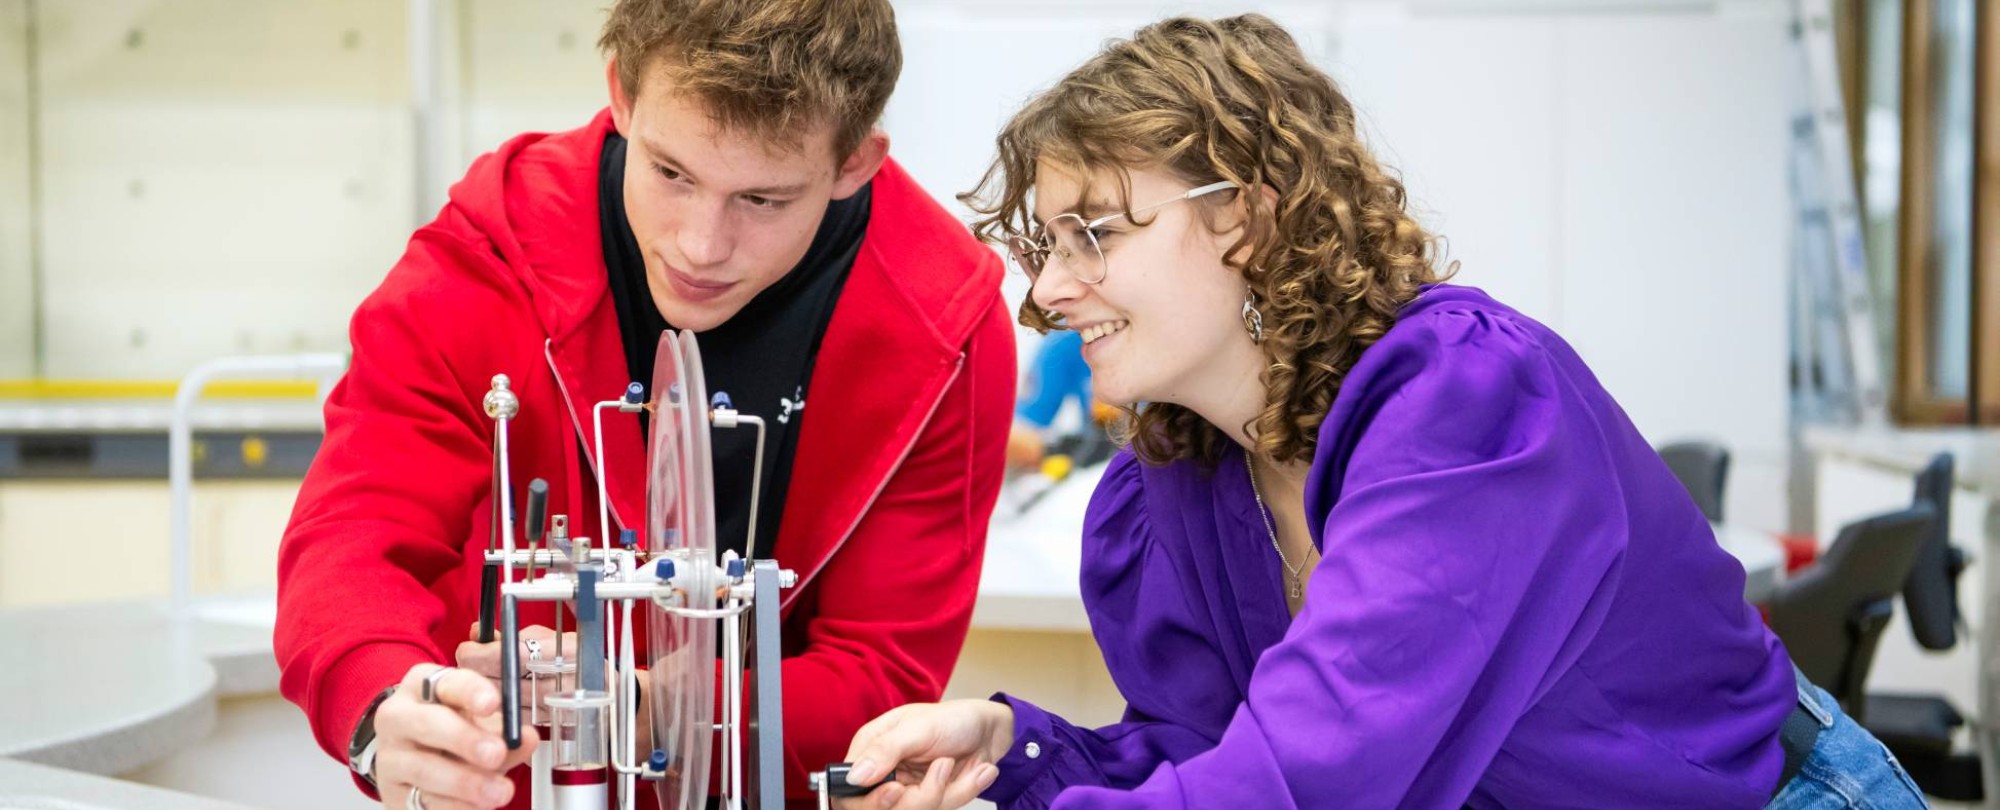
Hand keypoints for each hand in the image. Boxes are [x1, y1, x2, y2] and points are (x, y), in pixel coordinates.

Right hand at [374, 664, 538, 809]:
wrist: (408, 758)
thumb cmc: (448, 728)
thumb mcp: (476, 720)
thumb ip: (504, 731)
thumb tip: (527, 739)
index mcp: (423, 686)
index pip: (447, 682)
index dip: (471, 692)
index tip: (493, 704)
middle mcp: (399, 717)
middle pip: (428, 724)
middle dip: (465, 739)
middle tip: (497, 753)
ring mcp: (390, 757)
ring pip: (424, 769)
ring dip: (466, 782)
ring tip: (499, 791)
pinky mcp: (393, 792)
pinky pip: (423, 802)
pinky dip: (455, 806)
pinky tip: (477, 806)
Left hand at [457, 623, 652, 753]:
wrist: (612, 699)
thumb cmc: (579, 662)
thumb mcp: (551, 637)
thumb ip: (512, 635)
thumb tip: (476, 631)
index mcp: (563, 651)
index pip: (508, 653)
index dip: (478, 652)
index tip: (469, 648)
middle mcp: (560, 681)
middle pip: (497, 681)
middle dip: (474, 674)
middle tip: (471, 667)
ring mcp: (555, 708)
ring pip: (500, 705)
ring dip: (483, 695)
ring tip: (485, 685)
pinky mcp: (549, 730)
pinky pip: (512, 722)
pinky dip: (499, 713)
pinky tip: (499, 704)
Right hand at [835, 700, 1012, 808]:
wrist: (991, 730)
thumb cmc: (953, 718)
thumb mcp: (920, 727)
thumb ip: (886, 750)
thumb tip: (855, 776)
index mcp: (871, 748)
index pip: (848, 789)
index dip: (867, 799)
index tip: (896, 789)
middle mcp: (885, 773)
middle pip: (881, 809)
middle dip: (919, 797)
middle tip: (944, 767)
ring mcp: (908, 790)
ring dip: (950, 789)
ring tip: (965, 762)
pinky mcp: (932, 800)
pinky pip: (942, 808)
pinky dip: (965, 790)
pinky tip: (980, 771)